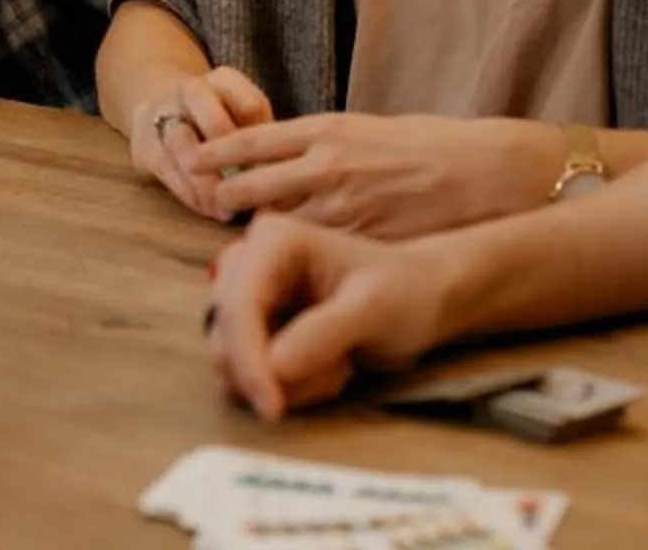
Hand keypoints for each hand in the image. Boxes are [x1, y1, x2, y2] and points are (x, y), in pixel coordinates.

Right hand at [129, 66, 272, 216]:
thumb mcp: (243, 118)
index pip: (252, 107)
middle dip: (232, 162)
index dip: (266, 146)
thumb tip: (291, 186)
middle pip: (214, 122)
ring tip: (226, 209)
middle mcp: (192, 89)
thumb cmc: (219, 121)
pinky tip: (206, 208)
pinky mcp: (145, 143)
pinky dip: (189, 192)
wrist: (162, 109)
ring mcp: (163, 113)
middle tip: (249, 192)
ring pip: (183, 144)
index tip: (278, 174)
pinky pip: (166, 168)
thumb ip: (263, 141)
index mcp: (225, 80)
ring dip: (207, 182)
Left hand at [186, 113, 558, 238]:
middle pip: (249, 184)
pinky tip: (285, 263)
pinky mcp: (359, 239)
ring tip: (234, 240)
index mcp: (327, 129)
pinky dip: (293, 254)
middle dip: (222, 196)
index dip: (215, 152)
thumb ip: (326, 143)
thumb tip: (289, 155)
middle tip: (203, 205)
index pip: (251, 140)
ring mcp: (340, 205)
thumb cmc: (432, 148)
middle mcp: (325, 164)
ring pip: (274, 221)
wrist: (485, 175)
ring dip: (252, 231)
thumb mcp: (371, 129)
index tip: (190, 159)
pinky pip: (310, 249)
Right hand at [207, 213, 454, 418]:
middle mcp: (251, 263)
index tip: (273, 407)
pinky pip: (250, 374)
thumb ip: (323, 333)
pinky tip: (330, 368)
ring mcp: (250, 297)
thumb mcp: (374, 309)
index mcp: (274, 241)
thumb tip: (273, 366)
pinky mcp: (257, 328)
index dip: (247, 360)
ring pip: (232, 362)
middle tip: (336, 374)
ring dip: (287, 382)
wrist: (422, 299)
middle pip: (224, 336)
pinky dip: (289, 386)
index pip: (238, 306)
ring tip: (340, 365)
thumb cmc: (405, 293)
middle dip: (273, 372)